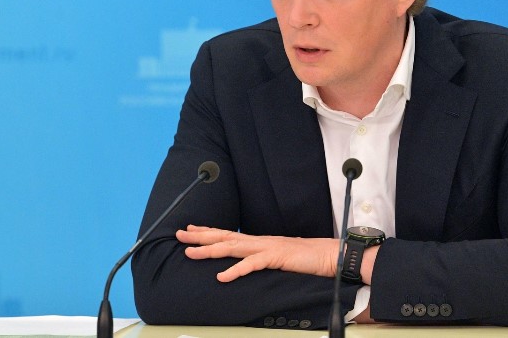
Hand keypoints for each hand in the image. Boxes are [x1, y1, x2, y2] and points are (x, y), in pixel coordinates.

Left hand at [177, 225, 339, 282]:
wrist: (328, 255)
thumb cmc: (305, 258)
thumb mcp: (278, 258)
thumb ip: (263, 258)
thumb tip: (249, 262)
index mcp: (259, 241)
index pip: (229, 234)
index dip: (208, 232)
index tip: (190, 230)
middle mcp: (259, 241)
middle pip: (225, 237)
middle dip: (200, 237)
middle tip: (180, 235)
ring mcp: (267, 247)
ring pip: (232, 247)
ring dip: (209, 250)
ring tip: (191, 253)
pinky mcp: (276, 257)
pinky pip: (252, 264)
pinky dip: (235, 271)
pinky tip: (222, 276)